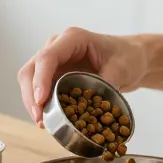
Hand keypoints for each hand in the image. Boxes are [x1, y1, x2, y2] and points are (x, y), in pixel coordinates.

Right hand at [18, 27, 148, 126]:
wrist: (131, 58)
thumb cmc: (127, 56)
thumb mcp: (122, 69)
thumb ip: (107, 84)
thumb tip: (94, 106)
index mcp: (72, 39)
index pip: (47, 57)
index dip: (40, 80)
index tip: (41, 101)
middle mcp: (57, 47)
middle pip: (31, 69)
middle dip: (31, 95)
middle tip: (40, 119)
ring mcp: (54, 61)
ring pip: (30, 81)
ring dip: (32, 103)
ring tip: (43, 124)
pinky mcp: (55, 75)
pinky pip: (40, 90)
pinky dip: (41, 105)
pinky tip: (48, 121)